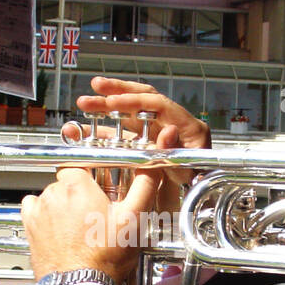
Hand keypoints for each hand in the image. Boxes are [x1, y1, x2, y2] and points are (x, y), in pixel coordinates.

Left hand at [21, 167, 158, 283]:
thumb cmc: (104, 257)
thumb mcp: (133, 220)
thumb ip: (143, 187)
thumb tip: (151, 168)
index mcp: (77, 186)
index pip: (80, 166)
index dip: (91, 179)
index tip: (98, 192)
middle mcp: (53, 194)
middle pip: (66, 183)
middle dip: (79, 195)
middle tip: (93, 215)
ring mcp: (39, 211)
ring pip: (51, 197)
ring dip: (62, 206)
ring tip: (78, 227)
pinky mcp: (30, 227)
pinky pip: (33, 209)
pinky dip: (44, 215)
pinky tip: (58, 228)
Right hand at [74, 77, 210, 213]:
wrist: (199, 198)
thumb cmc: (195, 188)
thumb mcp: (187, 176)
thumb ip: (175, 155)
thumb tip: (168, 130)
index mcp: (190, 128)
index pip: (159, 104)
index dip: (135, 101)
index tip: (112, 102)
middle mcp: (176, 123)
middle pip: (145, 98)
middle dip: (119, 91)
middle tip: (96, 86)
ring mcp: (162, 129)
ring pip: (134, 110)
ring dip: (108, 104)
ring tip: (85, 102)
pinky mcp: (149, 138)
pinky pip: (128, 127)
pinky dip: (109, 125)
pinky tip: (89, 125)